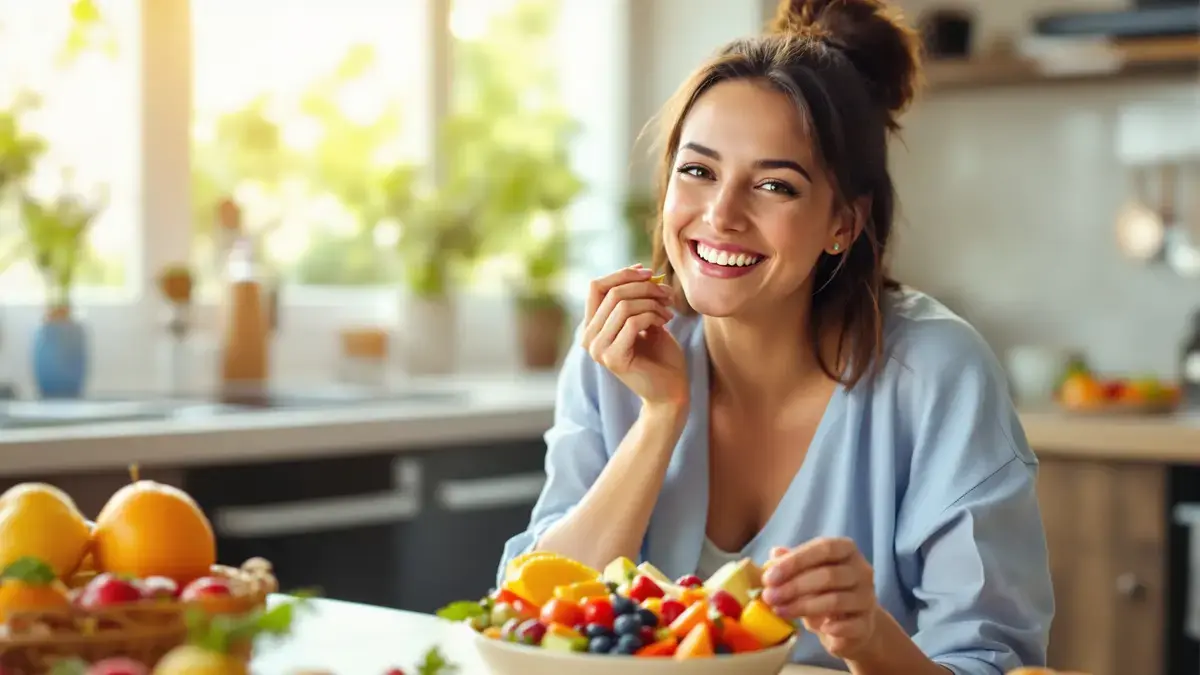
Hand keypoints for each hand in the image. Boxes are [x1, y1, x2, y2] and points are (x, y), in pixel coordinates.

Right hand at [581, 265, 687, 405]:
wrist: (671, 391)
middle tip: (667, 293)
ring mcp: (598, 350)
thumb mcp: (647, 319)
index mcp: (593, 327)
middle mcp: (589, 338)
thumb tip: (638, 269)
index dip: (622, 274)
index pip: (596, 287)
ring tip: (668, 311)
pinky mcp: (613, 358)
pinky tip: (666, 322)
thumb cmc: (661, 356)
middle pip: (612, 293)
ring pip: (622, 305)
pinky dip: (653, 315)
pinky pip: (633, 322)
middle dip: (644, 287)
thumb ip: (636, 299)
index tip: (648, 272)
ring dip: (652, 302)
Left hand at [762, 538, 879, 660]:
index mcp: (846, 550)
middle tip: (769, 597)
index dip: (795, 561)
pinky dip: (831, 627)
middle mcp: (862, 571)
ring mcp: (867, 598)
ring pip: (835, 600)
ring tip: (779, 611)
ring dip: (803, 607)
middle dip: (793, 586)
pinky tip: (816, 628)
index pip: (824, 548)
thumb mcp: (806, 573)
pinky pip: (849, 626)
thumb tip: (775, 553)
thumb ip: (792, 562)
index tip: (769, 577)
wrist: (852, 625)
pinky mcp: (867, 624)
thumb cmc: (825, 591)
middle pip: (828, 575)